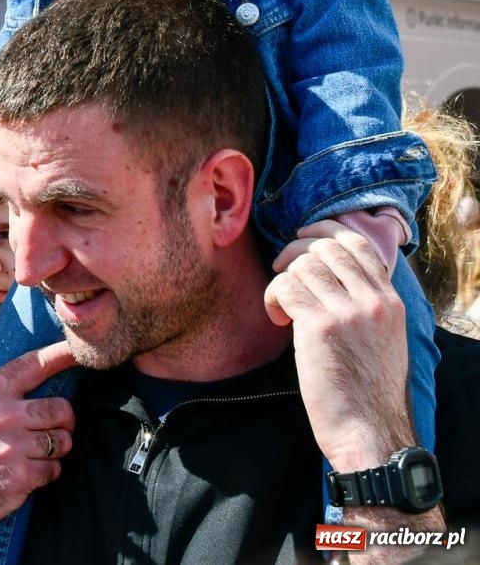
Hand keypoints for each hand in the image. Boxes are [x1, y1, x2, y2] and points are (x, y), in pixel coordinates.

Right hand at [0, 340, 77, 563]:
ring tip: (40, 450)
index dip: (60, 355)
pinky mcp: (21, 479)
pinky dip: (47, 472)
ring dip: (57, 446)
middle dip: (64, 417)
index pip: (32, 366)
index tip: (75, 352)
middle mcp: (3, 418)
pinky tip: (28, 473)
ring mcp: (14, 449)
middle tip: (55, 424)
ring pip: (62, 441)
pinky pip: (54, 470)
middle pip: (60, 408)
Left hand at [264, 225, 410, 471]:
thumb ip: (363, 306)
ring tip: (281, 305)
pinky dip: (273, 297)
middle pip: (327, 247)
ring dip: (283, 278)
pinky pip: (285, 287)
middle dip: (296, 251)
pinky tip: (277, 319)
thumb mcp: (380, 339)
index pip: (360, 245)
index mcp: (390, 302)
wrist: (368, 430)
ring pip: (303, 265)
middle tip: (283, 271)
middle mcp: (373, 301)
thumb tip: (325, 277)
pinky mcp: (320, 326)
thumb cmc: (365, 391)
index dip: (325, 232)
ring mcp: (348, 312)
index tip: (303, 237)